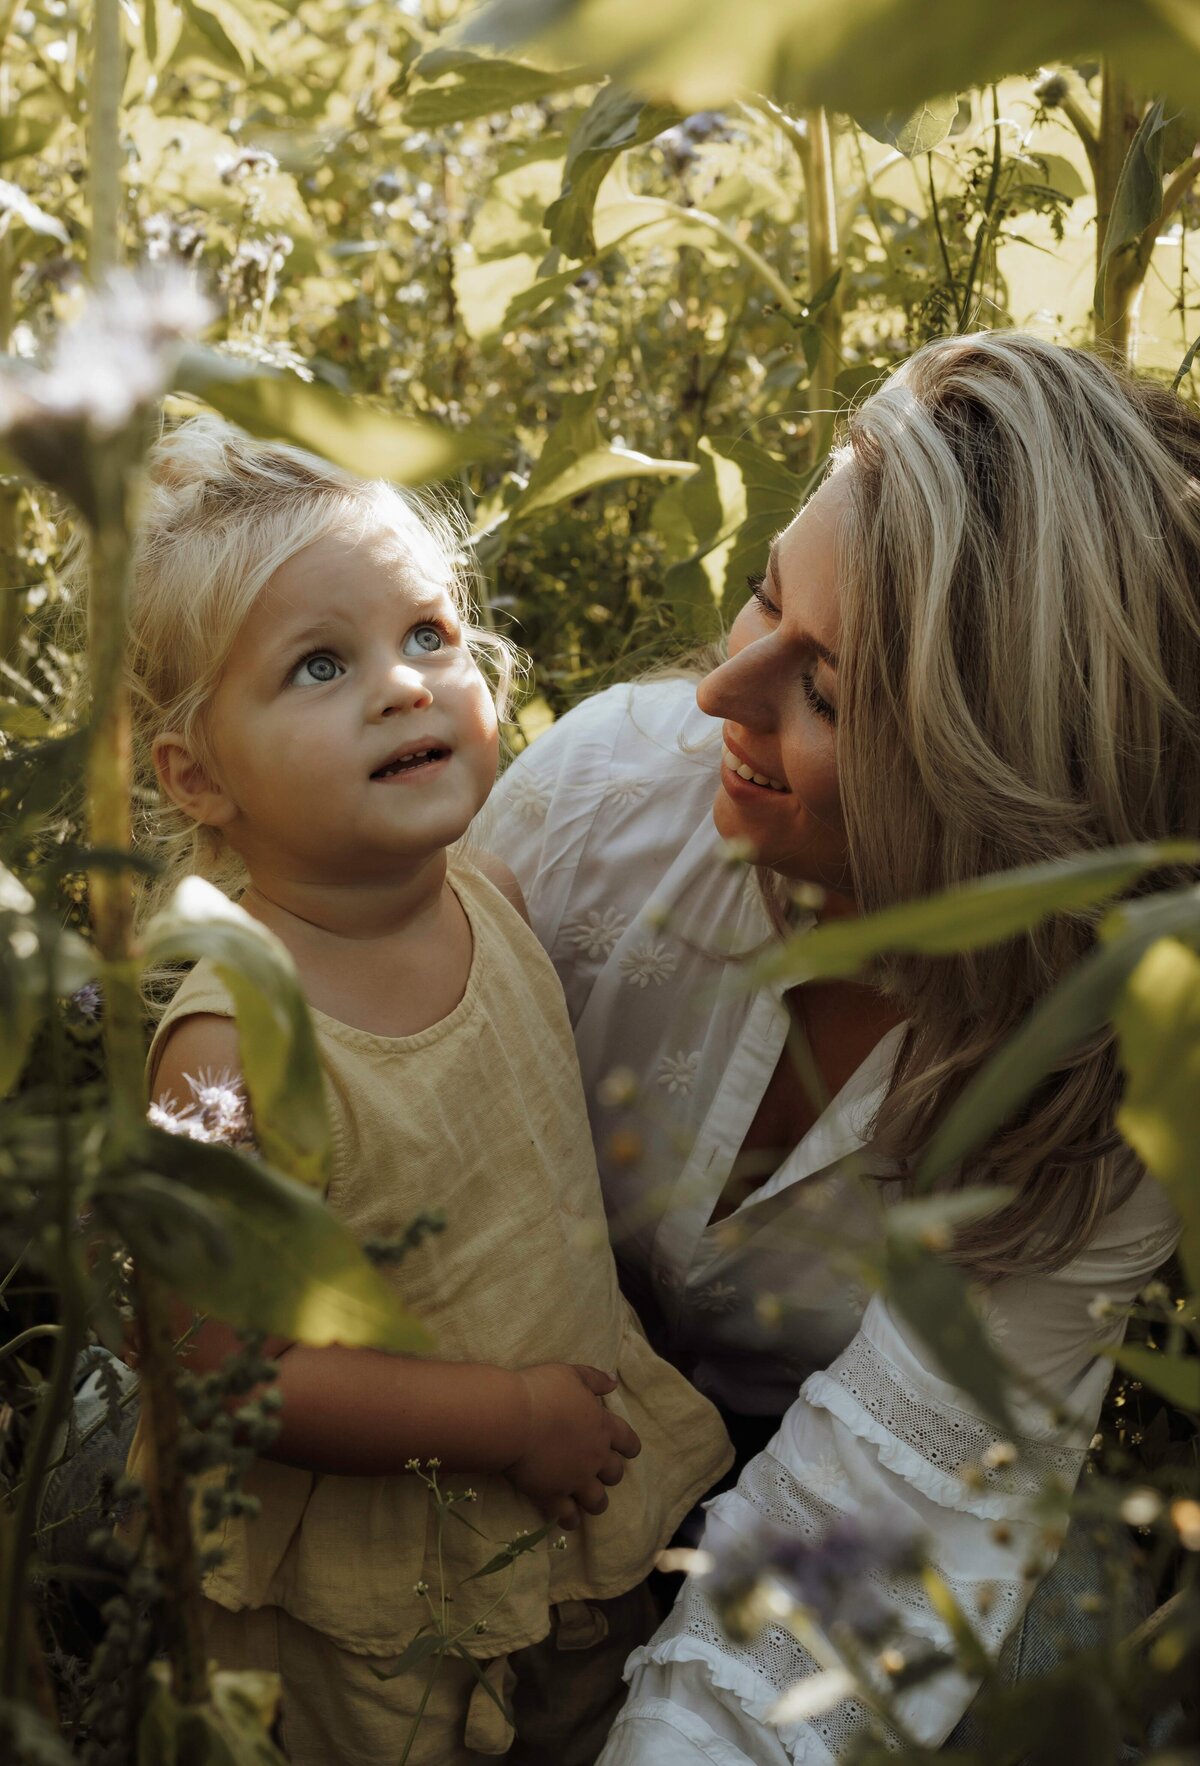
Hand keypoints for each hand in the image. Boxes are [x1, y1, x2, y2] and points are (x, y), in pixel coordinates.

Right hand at [504, 1363, 640, 1529]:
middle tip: (599, 1472)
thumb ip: (595, 1379)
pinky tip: (568, 1521)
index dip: (629, 1447)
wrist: (514, 1419)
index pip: (628, 1441)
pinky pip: (567, 1516)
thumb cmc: (543, 1392)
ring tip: (588, 1501)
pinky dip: (570, 1520)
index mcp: (603, 1427)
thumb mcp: (571, 1375)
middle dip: (610, 1474)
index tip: (628, 1451)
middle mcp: (595, 1457)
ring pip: (597, 1501)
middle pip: (614, 1474)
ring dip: (596, 1501)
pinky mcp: (553, 1496)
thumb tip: (614, 1383)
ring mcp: (575, 1479)